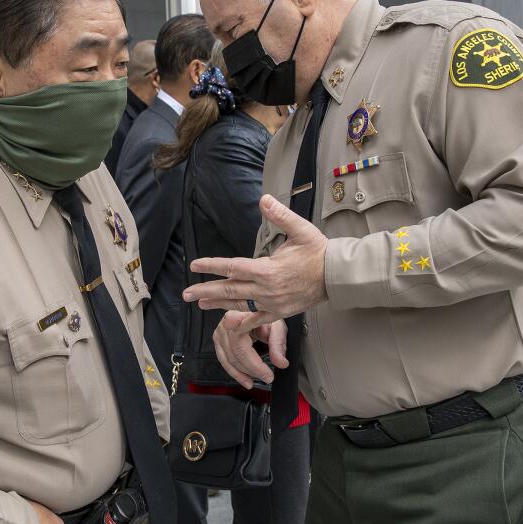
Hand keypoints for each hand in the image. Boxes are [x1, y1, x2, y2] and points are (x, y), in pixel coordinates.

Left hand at [184, 195, 327, 318]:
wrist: (336, 276)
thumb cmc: (319, 252)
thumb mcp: (300, 229)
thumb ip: (280, 215)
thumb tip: (264, 199)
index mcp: (268, 269)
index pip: (232, 267)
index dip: (212, 265)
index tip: (195, 265)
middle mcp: (266, 288)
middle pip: (230, 289)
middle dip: (205, 290)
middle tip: (186, 293)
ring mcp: (272, 302)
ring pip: (240, 304)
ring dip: (218, 303)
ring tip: (199, 303)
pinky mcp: (280, 312)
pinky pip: (257, 319)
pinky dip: (242, 322)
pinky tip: (228, 324)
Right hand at [210, 314, 288, 389]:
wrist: (255, 310)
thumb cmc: (264, 313)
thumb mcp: (277, 325)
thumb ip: (278, 344)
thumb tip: (280, 362)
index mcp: (238, 317)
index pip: (242, 346)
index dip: (254, 364)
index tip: (267, 374)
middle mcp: (226, 325)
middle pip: (235, 355)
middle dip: (252, 370)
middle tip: (268, 377)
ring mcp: (220, 333)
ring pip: (228, 360)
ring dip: (242, 374)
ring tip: (256, 381)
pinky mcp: (219, 340)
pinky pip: (224, 360)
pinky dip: (235, 372)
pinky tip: (244, 379)